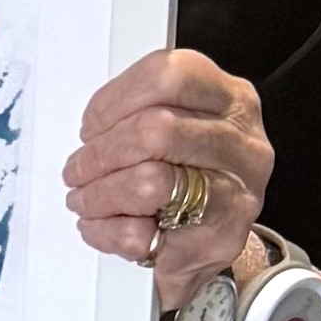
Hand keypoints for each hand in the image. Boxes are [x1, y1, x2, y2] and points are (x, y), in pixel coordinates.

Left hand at [63, 49, 273, 312]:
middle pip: (155, 131)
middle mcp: (243, 145)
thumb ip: (138, 110)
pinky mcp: (215, 243)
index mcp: (231, 100)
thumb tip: (93, 128)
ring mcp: (235, 197)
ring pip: (149, 184)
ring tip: (83, 199)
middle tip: (77, 170)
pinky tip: (101, 227)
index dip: (113, 101)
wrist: (215, 234)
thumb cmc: (188, 171)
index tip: (90, 126)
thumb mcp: (176, 121)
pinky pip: (141, 234)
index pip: (169, 77)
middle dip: (99, 153)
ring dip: (98, 194)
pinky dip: (106, 231)